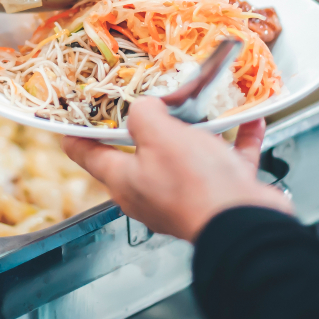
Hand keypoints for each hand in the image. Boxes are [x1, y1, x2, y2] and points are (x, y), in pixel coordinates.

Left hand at [63, 98, 292, 241]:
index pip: (88, 155)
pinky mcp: (221, 196)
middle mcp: (152, 192)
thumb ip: (144, 114)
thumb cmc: (195, 184)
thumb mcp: (158, 135)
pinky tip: (249, 121)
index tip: (70, 118)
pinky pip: (226, 161)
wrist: (246, 222)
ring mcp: (188, 196)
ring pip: (188, 155)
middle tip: (151, 96)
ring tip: (205, 103)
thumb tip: (145, 106)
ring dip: (198, 129)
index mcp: (125, 181)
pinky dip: (237, 141)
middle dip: (149, 122)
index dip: (76, 134)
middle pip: (142, 151)